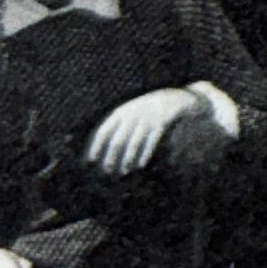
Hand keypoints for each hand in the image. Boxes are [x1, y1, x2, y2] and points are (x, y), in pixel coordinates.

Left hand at [86, 87, 201, 177]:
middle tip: (108, 171)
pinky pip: (151, 141)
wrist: (174, 96)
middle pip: (118, 140)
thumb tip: (105, 148)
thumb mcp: (131, 111)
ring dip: (128, 158)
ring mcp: (147, 118)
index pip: (104, 130)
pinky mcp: (162, 122)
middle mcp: (132, 114)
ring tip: (124, 171)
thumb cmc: (148, 109)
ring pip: (134, 142)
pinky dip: (145, 153)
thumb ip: (119, 125)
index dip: (97, 146)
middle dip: (111, 157)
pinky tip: (141, 164)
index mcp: (122, 112)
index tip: (91, 160)